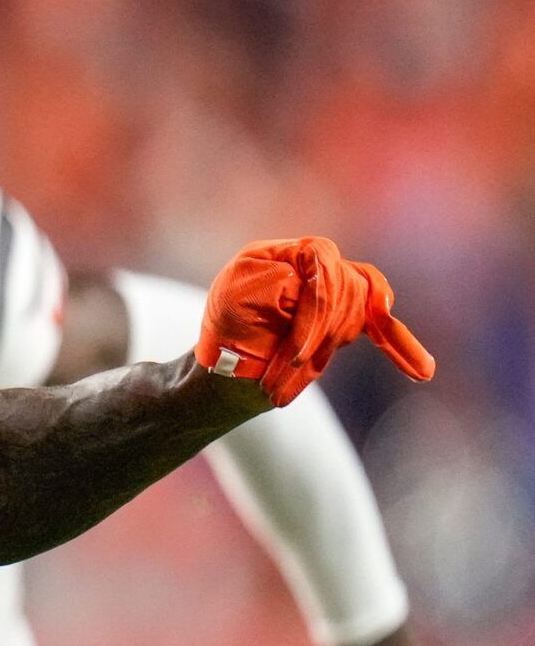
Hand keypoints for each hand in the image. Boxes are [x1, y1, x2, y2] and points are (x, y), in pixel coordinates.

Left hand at [197, 237, 434, 406]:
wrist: (223, 362)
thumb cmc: (225, 325)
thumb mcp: (237, 295)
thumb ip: (279, 282)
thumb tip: (316, 287)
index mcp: (289, 253)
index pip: (325, 267)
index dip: (316, 313)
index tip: (296, 354)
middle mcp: (315, 267)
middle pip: (345, 295)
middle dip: (313, 345)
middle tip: (276, 382)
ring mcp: (334, 293)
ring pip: (354, 320)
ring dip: (321, 360)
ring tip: (281, 392)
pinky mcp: (344, 322)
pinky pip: (383, 328)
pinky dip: (401, 348)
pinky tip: (421, 371)